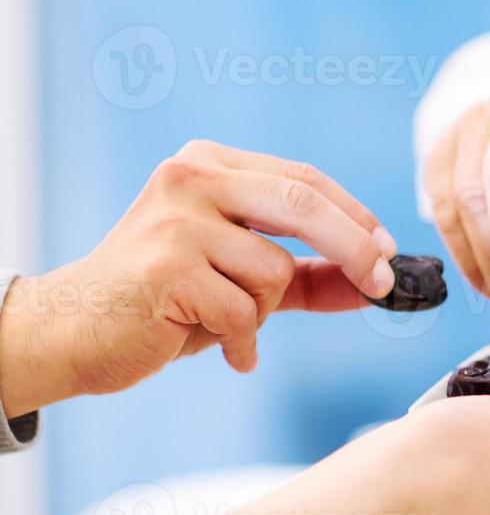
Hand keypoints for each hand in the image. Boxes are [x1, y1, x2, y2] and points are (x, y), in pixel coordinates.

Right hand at [0, 140, 398, 416]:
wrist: (75, 330)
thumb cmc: (164, 302)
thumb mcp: (243, 280)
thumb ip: (308, 276)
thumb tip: (377, 284)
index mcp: (211, 166)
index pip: (304, 181)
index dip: (355, 217)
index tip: (389, 251)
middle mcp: (192, 178)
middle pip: (303, 205)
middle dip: (354, 249)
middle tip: (381, 285)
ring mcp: (176, 219)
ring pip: (274, 271)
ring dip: (264, 313)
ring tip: (223, 323)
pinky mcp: (167, 266)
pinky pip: (244, 312)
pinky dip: (242, 341)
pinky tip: (218, 348)